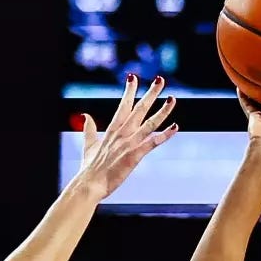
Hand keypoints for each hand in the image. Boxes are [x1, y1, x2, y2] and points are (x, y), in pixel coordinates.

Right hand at [75, 75, 178, 198]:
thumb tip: (85, 115)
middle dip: (150, 93)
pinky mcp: (134, 155)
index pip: (123, 106)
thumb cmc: (89, 168)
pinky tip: (175, 127)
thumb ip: (89, 129)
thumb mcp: (88, 145)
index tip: (133, 77)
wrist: (89, 184)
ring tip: (172, 99)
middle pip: (139, 109)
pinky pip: (153, 142)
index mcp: (112, 130)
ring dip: (162, 111)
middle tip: (160, 79)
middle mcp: (122, 133)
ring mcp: (129, 143)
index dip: (129, 91)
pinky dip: (164, 135)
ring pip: (149, 123)